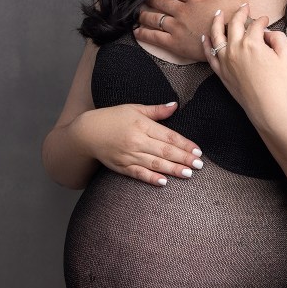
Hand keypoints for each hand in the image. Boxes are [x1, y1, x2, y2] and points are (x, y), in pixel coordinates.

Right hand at [72, 102, 202, 185]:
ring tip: (188, 174)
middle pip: (165, 151)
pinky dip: (151, 178)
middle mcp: (136, 140)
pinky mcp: (121, 166)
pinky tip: (163, 182)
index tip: (198, 151)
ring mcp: (129, 155)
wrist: (86, 132)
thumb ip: (156, 110)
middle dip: (184, 159)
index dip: (185, 144)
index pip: (168, 136)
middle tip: (200, 165)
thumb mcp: (134, 108)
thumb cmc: (112, 118)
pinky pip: (138, 174)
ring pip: (155, 163)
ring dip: (173, 169)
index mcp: (142, 125)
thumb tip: (175, 105)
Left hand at [135, 0, 248, 61]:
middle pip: (161, 1)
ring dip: (144, 14)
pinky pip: (155, 36)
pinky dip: (143, 33)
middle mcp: (183, 10)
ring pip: (155, 17)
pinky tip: (137, 31)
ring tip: (139, 14)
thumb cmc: (238, 18)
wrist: (235, 40)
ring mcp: (177, 26)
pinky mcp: (175, 42)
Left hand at [203, 5, 286, 129]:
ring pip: (217, 35)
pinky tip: (204, 37)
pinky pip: (209, 54)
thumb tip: (268, 33)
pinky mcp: (221, 72)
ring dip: (217, 21)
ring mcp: (226, 60)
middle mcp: (236, 48)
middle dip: (240, 13)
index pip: (256, 25)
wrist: (268, 108)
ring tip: (218, 13)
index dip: (262, 20)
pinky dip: (206, 44)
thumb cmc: (280, 84)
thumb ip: (278, 38)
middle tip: (244, 7)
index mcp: (253, 43)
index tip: (266, 20)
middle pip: (235, 24)